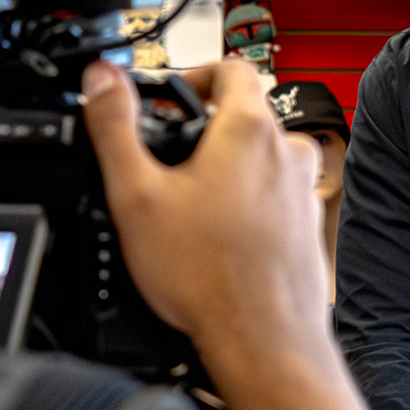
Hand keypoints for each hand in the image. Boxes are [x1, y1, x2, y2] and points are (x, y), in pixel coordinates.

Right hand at [77, 61, 331, 376]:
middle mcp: (287, 155)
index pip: (230, 68)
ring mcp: (303, 193)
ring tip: (192, 202)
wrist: (262, 340)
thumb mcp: (136, 194)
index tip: (171, 96)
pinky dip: (249, 204)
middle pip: (247, 116)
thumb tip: (101, 78)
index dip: (195, 74)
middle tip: (170, 158)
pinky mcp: (308, 228)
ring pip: (263, 159)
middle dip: (207, 129)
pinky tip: (218, 238)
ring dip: (230, 168)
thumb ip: (114, 127)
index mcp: (249, 131)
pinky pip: (276, 198)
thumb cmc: (207, 276)